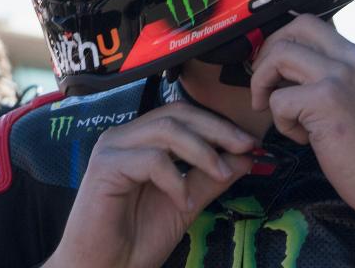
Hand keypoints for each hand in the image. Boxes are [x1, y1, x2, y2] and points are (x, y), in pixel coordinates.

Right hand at [44, 101, 256, 267]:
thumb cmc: (136, 240)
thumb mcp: (185, 204)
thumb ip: (210, 179)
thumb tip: (245, 157)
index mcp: (140, 141)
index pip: (182, 116)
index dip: (218, 125)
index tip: (250, 143)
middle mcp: (124, 137)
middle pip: (177, 114)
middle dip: (217, 130)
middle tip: (245, 147)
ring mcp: (111, 149)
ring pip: (167, 130)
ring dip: (202, 152)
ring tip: (221, 174)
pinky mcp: (104, 166)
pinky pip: (152, 160)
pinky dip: (176, 179)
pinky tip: (183, 201)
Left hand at [249, 14, 354, 220]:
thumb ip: (330, 78)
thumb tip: (284, 67)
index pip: (314, 27)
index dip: (286, 43)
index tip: (275, 70)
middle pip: (297, 26)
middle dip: (269, 51)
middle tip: (264, 83)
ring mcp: (342, 76)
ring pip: (280, 55)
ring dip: (264, 83)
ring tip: (273, 109)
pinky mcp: (326, 99)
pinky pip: (279, 98)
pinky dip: (280, 121)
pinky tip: (302, 138)